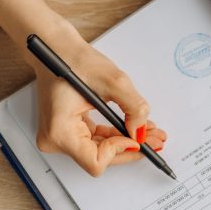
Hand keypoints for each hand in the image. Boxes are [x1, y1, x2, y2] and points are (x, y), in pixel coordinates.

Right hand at [32, 31, 166, 175]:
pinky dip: (114, 136)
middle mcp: (55, 139)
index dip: (120, 151)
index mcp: (59, 130)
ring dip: (125, 142)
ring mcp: (59, 136)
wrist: (56, 48)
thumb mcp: (114, 81)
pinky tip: (132, 128)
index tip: (136, 137)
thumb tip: (141, 130)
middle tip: (155, 141)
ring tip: (149, 133)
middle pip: (100, 159)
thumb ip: (134, 108)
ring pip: (100, 151)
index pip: (95, 160)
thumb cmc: (73, 60)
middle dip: (129, 148)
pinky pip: (95, 141)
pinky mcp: (66, 131)